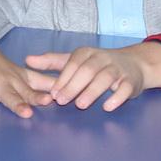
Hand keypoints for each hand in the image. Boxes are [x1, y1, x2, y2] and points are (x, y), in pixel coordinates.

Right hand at [0, 33, 54, 118]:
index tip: (49, 100)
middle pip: (10, 95)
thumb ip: (43, 83)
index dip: (38, 96)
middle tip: (25, 113)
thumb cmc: (1, 67)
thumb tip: (66, 88)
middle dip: (17, 104)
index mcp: (15, 82)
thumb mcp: (22, 73)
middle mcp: (0, 84)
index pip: (29, 91)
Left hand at [23, 42, 160, 111]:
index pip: (73, 64)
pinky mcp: (130, 81)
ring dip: (92, 92)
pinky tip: (107, 107)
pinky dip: (116, 97)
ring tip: (81, 105)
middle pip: (87, 71)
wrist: (133, 64)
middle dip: (73, 86)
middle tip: (62, 101)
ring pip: (105, 78)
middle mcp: (102, 58)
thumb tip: (27, 60)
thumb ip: (51, 62)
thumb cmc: (96, 64)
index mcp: (86, 53)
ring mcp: (118, 69)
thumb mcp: (74, 60)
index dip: (63, 79)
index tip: (53, 94)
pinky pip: (124, 88)